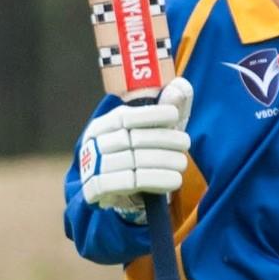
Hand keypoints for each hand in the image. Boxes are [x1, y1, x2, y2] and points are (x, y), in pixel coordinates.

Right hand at [79, 78, 192, 215]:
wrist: (118, 192)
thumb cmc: (138, 154)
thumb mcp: (153, 130)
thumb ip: (167, 107)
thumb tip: (180, 86)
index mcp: (103, 125)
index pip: (124, 116)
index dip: (150, 114)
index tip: (174, 115)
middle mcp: (94, 144)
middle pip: (132, 139)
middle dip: (163, 139)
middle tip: (186, 143)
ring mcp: (92, 168)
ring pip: (133, 162)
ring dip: (163, 162)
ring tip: (183, 164)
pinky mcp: (96, 189)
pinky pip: (129, 184)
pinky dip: (156, 180)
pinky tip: (174, 180)